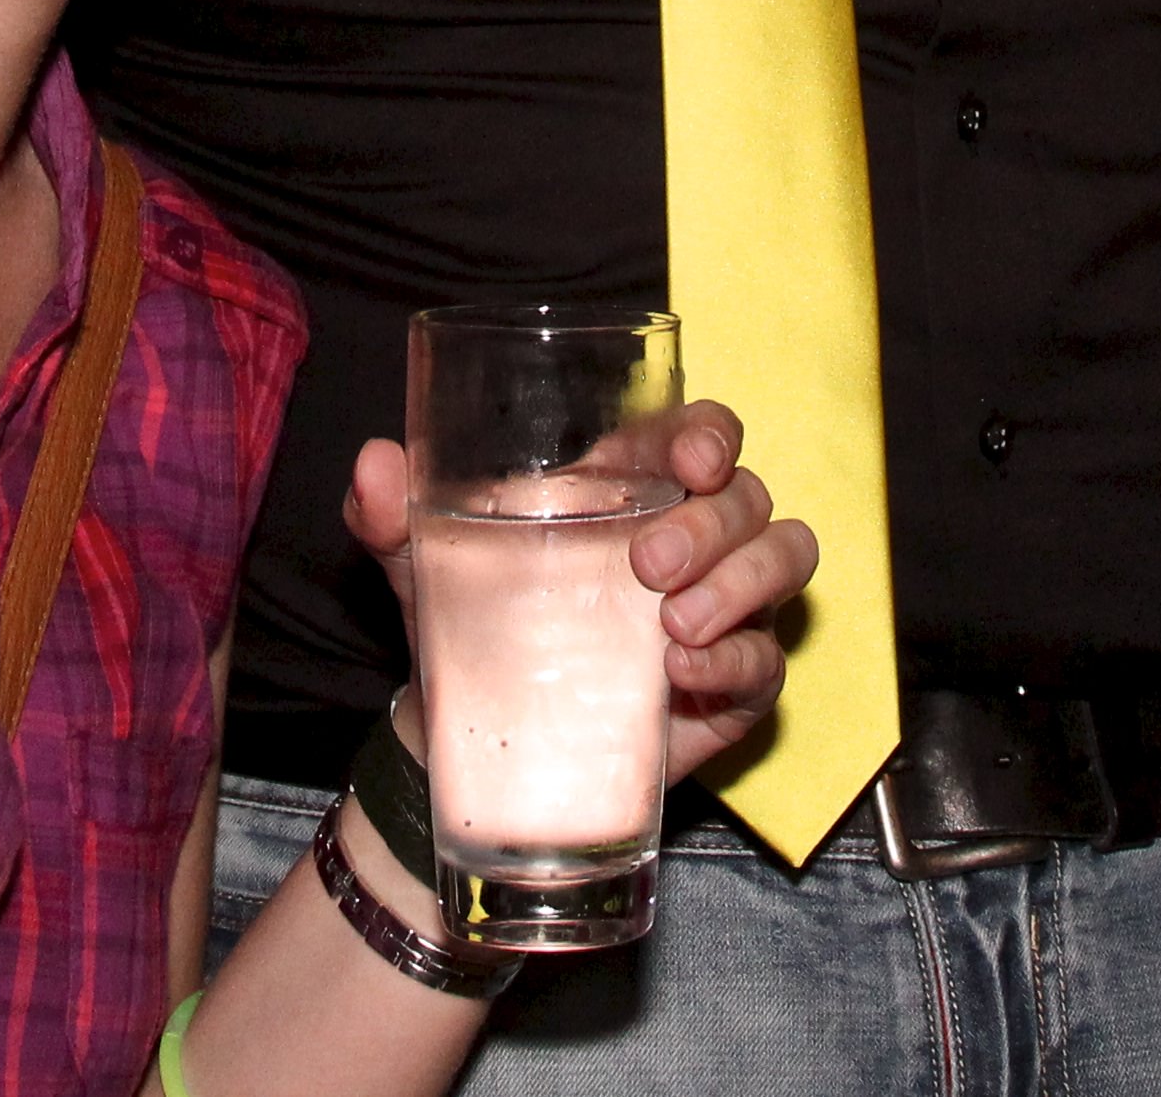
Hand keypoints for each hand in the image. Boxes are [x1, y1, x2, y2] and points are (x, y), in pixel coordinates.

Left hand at [344, 402, 813, 781]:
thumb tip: (375, 463)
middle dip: (712, 522)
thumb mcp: (414, 557)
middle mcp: (686, 535)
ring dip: (744, 582)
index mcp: (622, 485)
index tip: (691, 459)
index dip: (710, 433)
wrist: (470, 727)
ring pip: (784, 559)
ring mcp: (719, 609)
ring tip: (675, 623)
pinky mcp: (732, 685)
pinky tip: (681, 673)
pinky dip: (738, 661)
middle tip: (648, 565)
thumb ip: (385, 508)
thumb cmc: (462, 615)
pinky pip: (769, 662)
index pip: (698, 434)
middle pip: (748, 496)